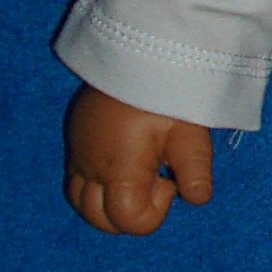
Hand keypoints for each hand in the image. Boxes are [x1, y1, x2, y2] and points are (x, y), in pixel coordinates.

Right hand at [63, 83, 214, 233]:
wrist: (135, 52)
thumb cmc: (165, 92)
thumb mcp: (190, 131)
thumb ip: (195, 170)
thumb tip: (196, 200)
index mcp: (119, 167)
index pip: (127, 219)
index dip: (153, 214)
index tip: (168, 182)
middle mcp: (91, 166)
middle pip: (99, 219)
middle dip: (130, 216)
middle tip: (154, 184)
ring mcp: (78, 154)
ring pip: (81, 204)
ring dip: (109, 206)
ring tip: (138, 180)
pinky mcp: (75, 142)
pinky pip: (76, 182)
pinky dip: (97, 188)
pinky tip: (124, 166)